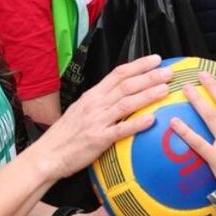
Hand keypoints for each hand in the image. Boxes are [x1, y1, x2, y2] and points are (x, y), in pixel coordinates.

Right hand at [33, 55, 171, 179]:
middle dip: (149, 77)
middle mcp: (95, 104)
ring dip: (147, 95)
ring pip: (126, 103)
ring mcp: (96, 121)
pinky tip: (151, 120)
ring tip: (165, 90)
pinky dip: (136, 123)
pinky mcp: (98, 139)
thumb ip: (99, 102)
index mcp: (92, 96)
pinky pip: (120, 130)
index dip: (138, 65)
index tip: (156, 60)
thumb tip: (120, 96)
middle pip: (126, 85)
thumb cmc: (65, 136)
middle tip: (168, 72)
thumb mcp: (80, 110)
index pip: (118, 74)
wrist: (47, 155)